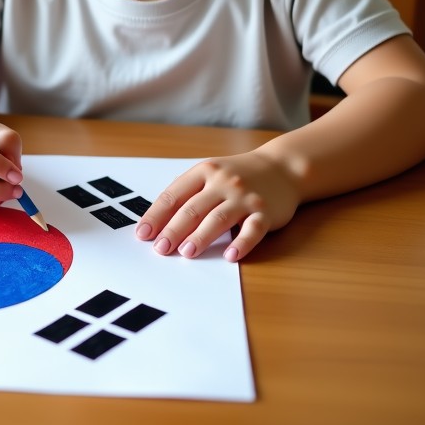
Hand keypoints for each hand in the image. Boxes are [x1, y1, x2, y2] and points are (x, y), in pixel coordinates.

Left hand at [135, 150, 300, 261]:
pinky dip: (241, 243)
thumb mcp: (211, 172)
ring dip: (201, 237)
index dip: (156, 215)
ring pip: (218, 218)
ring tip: (186, 252)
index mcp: (204, 171)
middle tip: (161, 248)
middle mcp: (223, 182)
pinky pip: (252, 230)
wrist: (282, 169)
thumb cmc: (238, 174)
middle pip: (193, 209)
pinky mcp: (265, 213)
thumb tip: (158, 217)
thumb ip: (187, 190)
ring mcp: (244, 197)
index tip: (143, 233)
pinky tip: (230, 256)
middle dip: (174, 230)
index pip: (174, 195)